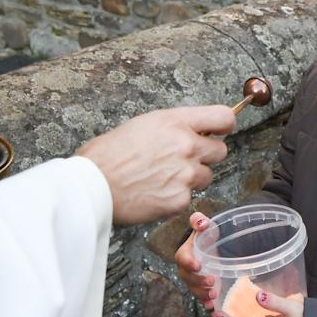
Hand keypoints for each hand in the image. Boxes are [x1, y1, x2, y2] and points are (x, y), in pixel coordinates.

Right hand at [77, 106, 235, 225]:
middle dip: (205, 156)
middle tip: (183, 160)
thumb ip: (172, 127)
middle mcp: (187, 146)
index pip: (223, 117)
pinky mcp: (180, 199)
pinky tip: (155, 193)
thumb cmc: (108, 154)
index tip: (219, 130)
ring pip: (206, 176)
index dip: (223, 125)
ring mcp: (186, 174)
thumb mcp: (142, 124)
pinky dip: (176, 197)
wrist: (93, 185)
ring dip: (191, 178)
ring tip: (163, 178)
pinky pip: (189, 197)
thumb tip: (189, 132)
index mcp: (176, 122)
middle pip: (220, 151)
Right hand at [175, 212, 216, 309]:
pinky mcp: (201, 288)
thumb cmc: (206, 234)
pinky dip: (205, 303)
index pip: (182, 258)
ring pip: (194, 289)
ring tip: (213, 295)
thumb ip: (200, 221)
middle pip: (188, 277)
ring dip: (202, 294)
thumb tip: (201, 222)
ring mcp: (193, 280)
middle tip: (211, 281)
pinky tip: (212, 307)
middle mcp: (186, 269)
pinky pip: (201, 297)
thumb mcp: (204, 225)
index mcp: (185, 253)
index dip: (188, 262)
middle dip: (198, 281)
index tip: (198, 265)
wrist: (211, 247)